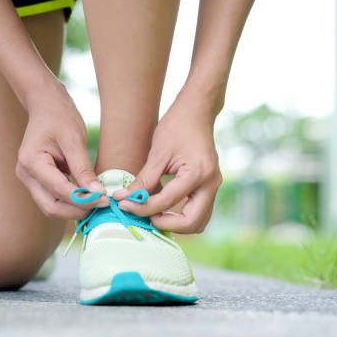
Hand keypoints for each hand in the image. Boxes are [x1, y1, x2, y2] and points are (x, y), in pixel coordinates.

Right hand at [16, 82, 107, 218]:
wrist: (46, 105)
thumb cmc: (59, 117)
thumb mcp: (74, 139)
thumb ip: (83, 168)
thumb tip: (97, 193)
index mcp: (31, 162)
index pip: (59, 191)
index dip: (83, 199)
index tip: (105, 199)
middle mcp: (25, 174)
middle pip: (51, 207)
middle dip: (77, 210)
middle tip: (101, 204)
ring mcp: (29, 180)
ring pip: (51, 207)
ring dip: (74, 209)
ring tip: (96, 200)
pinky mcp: (37, 181)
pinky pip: (53, 199)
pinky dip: (70, 202)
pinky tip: (87, 196)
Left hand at [113, 87, 222, 232]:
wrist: (197, 112)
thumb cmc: (177, 126)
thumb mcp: (157, 153)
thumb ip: (143, 180)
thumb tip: (123, 199)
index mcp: (198, 173)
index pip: (167, 201)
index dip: (142, 207)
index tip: (123, 205)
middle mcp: (211, 183)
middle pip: (191, 222)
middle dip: (165, 224)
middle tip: (143, 215)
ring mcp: (213, 186)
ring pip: (198, 222)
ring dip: (176, 224)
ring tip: (152, 213)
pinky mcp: (210, 187)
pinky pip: (199, 212)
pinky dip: (181, 216)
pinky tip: (162, 208)